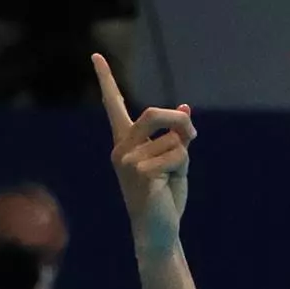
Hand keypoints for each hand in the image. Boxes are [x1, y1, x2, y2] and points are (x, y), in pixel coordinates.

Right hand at [92, 54, 193, 253]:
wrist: (159, 231)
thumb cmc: (165, 199)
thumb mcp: (174, 163)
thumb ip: (177, 137)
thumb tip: (185, 109)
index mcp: (126, 143)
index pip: (114, 106)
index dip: (106, 80)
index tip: (96, 56)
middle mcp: (121, 147)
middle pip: (154, 114)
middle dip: (179, 122)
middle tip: (193, 133)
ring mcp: (127, 158)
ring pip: (173, 139)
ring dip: (183, 156)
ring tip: (171, 177)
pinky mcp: (139, 169)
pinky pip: (177, 154)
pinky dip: (182, 167)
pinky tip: (167, 184)